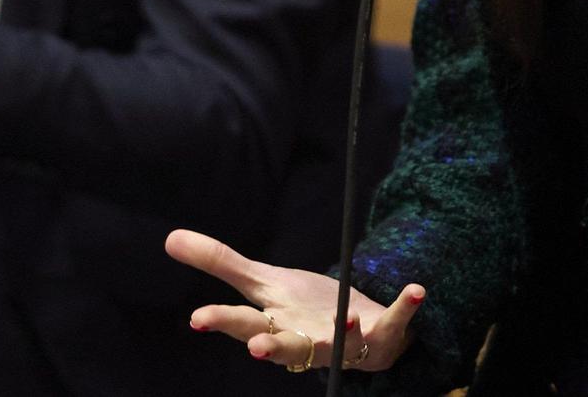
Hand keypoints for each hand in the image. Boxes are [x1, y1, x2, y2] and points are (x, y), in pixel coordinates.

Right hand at [166, 229, 425, 373]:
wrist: (360, 331)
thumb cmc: (306, 309)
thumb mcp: (264, 283)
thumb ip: (221, 263)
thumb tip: (170, 238)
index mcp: (276, 326)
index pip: (243, 324)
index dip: (222, 321)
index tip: (198, 318)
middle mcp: (307, 342)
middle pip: (287, 348)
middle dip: (274, 349)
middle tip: (258, 349)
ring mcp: (345, 343)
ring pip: (341, 346)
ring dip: (344, 336)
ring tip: (347, 324)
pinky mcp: (382, 335)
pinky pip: (396, 322)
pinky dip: (406, 306)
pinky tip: (417, 289)